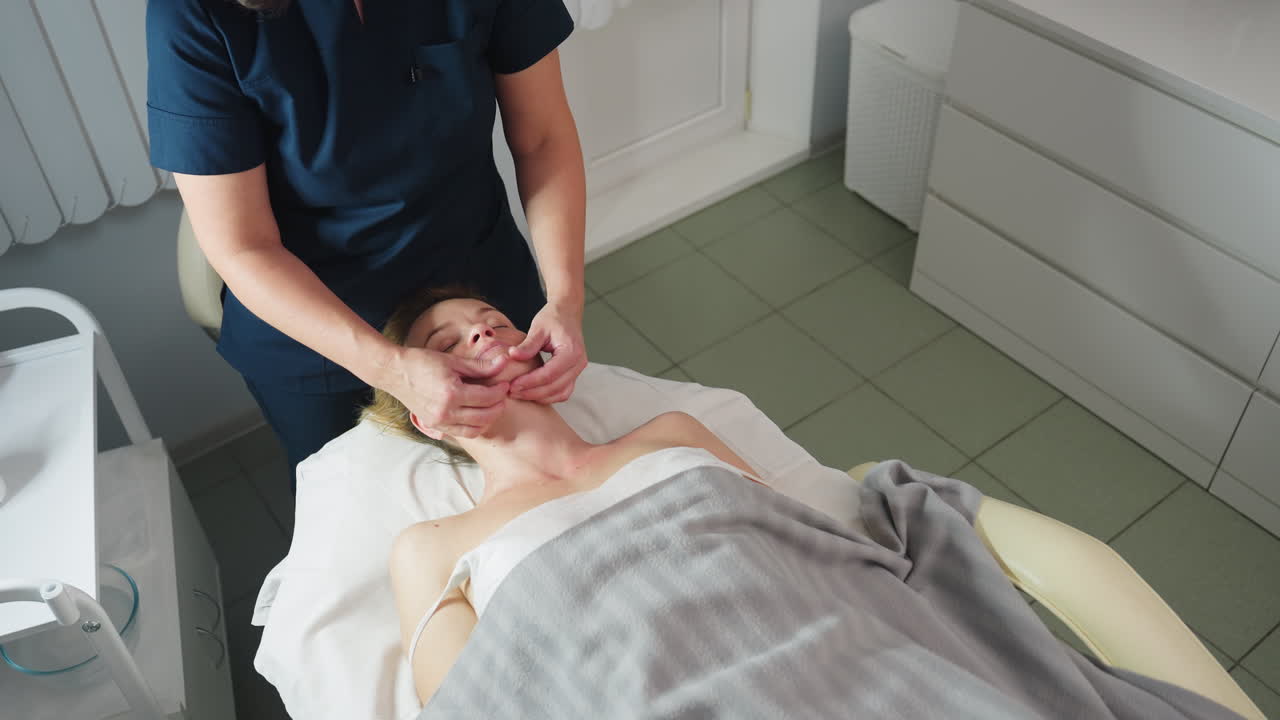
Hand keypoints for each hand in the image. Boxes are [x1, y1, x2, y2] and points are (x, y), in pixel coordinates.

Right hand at [386, 346, 512, 439]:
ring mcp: (439, 421)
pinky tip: (479, 414)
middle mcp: (446, 411)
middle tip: (502, 395)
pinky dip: (475, 426)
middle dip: (498, 406)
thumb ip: (481, 366)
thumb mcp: (453, 361)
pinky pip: (463, 433)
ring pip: (475, 429)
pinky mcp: (435, 425)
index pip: (487, 397)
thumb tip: (504, 362)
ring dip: (489, 419)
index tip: (504, 384)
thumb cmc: (422, 362)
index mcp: (451, 393)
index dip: (500, 391)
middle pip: (485, 416)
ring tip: (493, 405)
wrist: (395, 372)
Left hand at [506, 300, 586, 402]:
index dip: (530, 382)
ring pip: (561, 393)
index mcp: (571, 351)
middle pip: (555, 387)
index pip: (549, 374)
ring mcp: (578, 370)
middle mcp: (579, 363)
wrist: (567, 314)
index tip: (512, 385)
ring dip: (540, 397)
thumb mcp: (538, 328)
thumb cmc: (553, 318)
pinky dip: (549, 396)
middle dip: (532, 392)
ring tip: (519, 394)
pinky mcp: (574, 374)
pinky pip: (563, 391)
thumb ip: (527, 344)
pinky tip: (531, 393)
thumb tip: (512, 356)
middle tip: (512, 392)